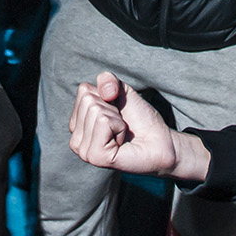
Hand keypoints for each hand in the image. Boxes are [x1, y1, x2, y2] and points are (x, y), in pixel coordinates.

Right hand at [69, 71, 206, 179]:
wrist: (159, 141)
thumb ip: (107, 80)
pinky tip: (122, 141)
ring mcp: (84, 150)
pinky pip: (104, 122)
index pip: (83, 91)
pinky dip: (119, 127)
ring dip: (116, 119)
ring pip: (95, 110)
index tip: (117, 112)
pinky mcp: (95, 156)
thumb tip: (106, 91)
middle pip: (88, 100)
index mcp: (78, 124)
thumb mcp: (122, 92)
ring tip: (122, 133)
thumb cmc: (140, 120)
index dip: (106, 96)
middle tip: (121, 124)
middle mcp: (76, 139)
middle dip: (111, 108)